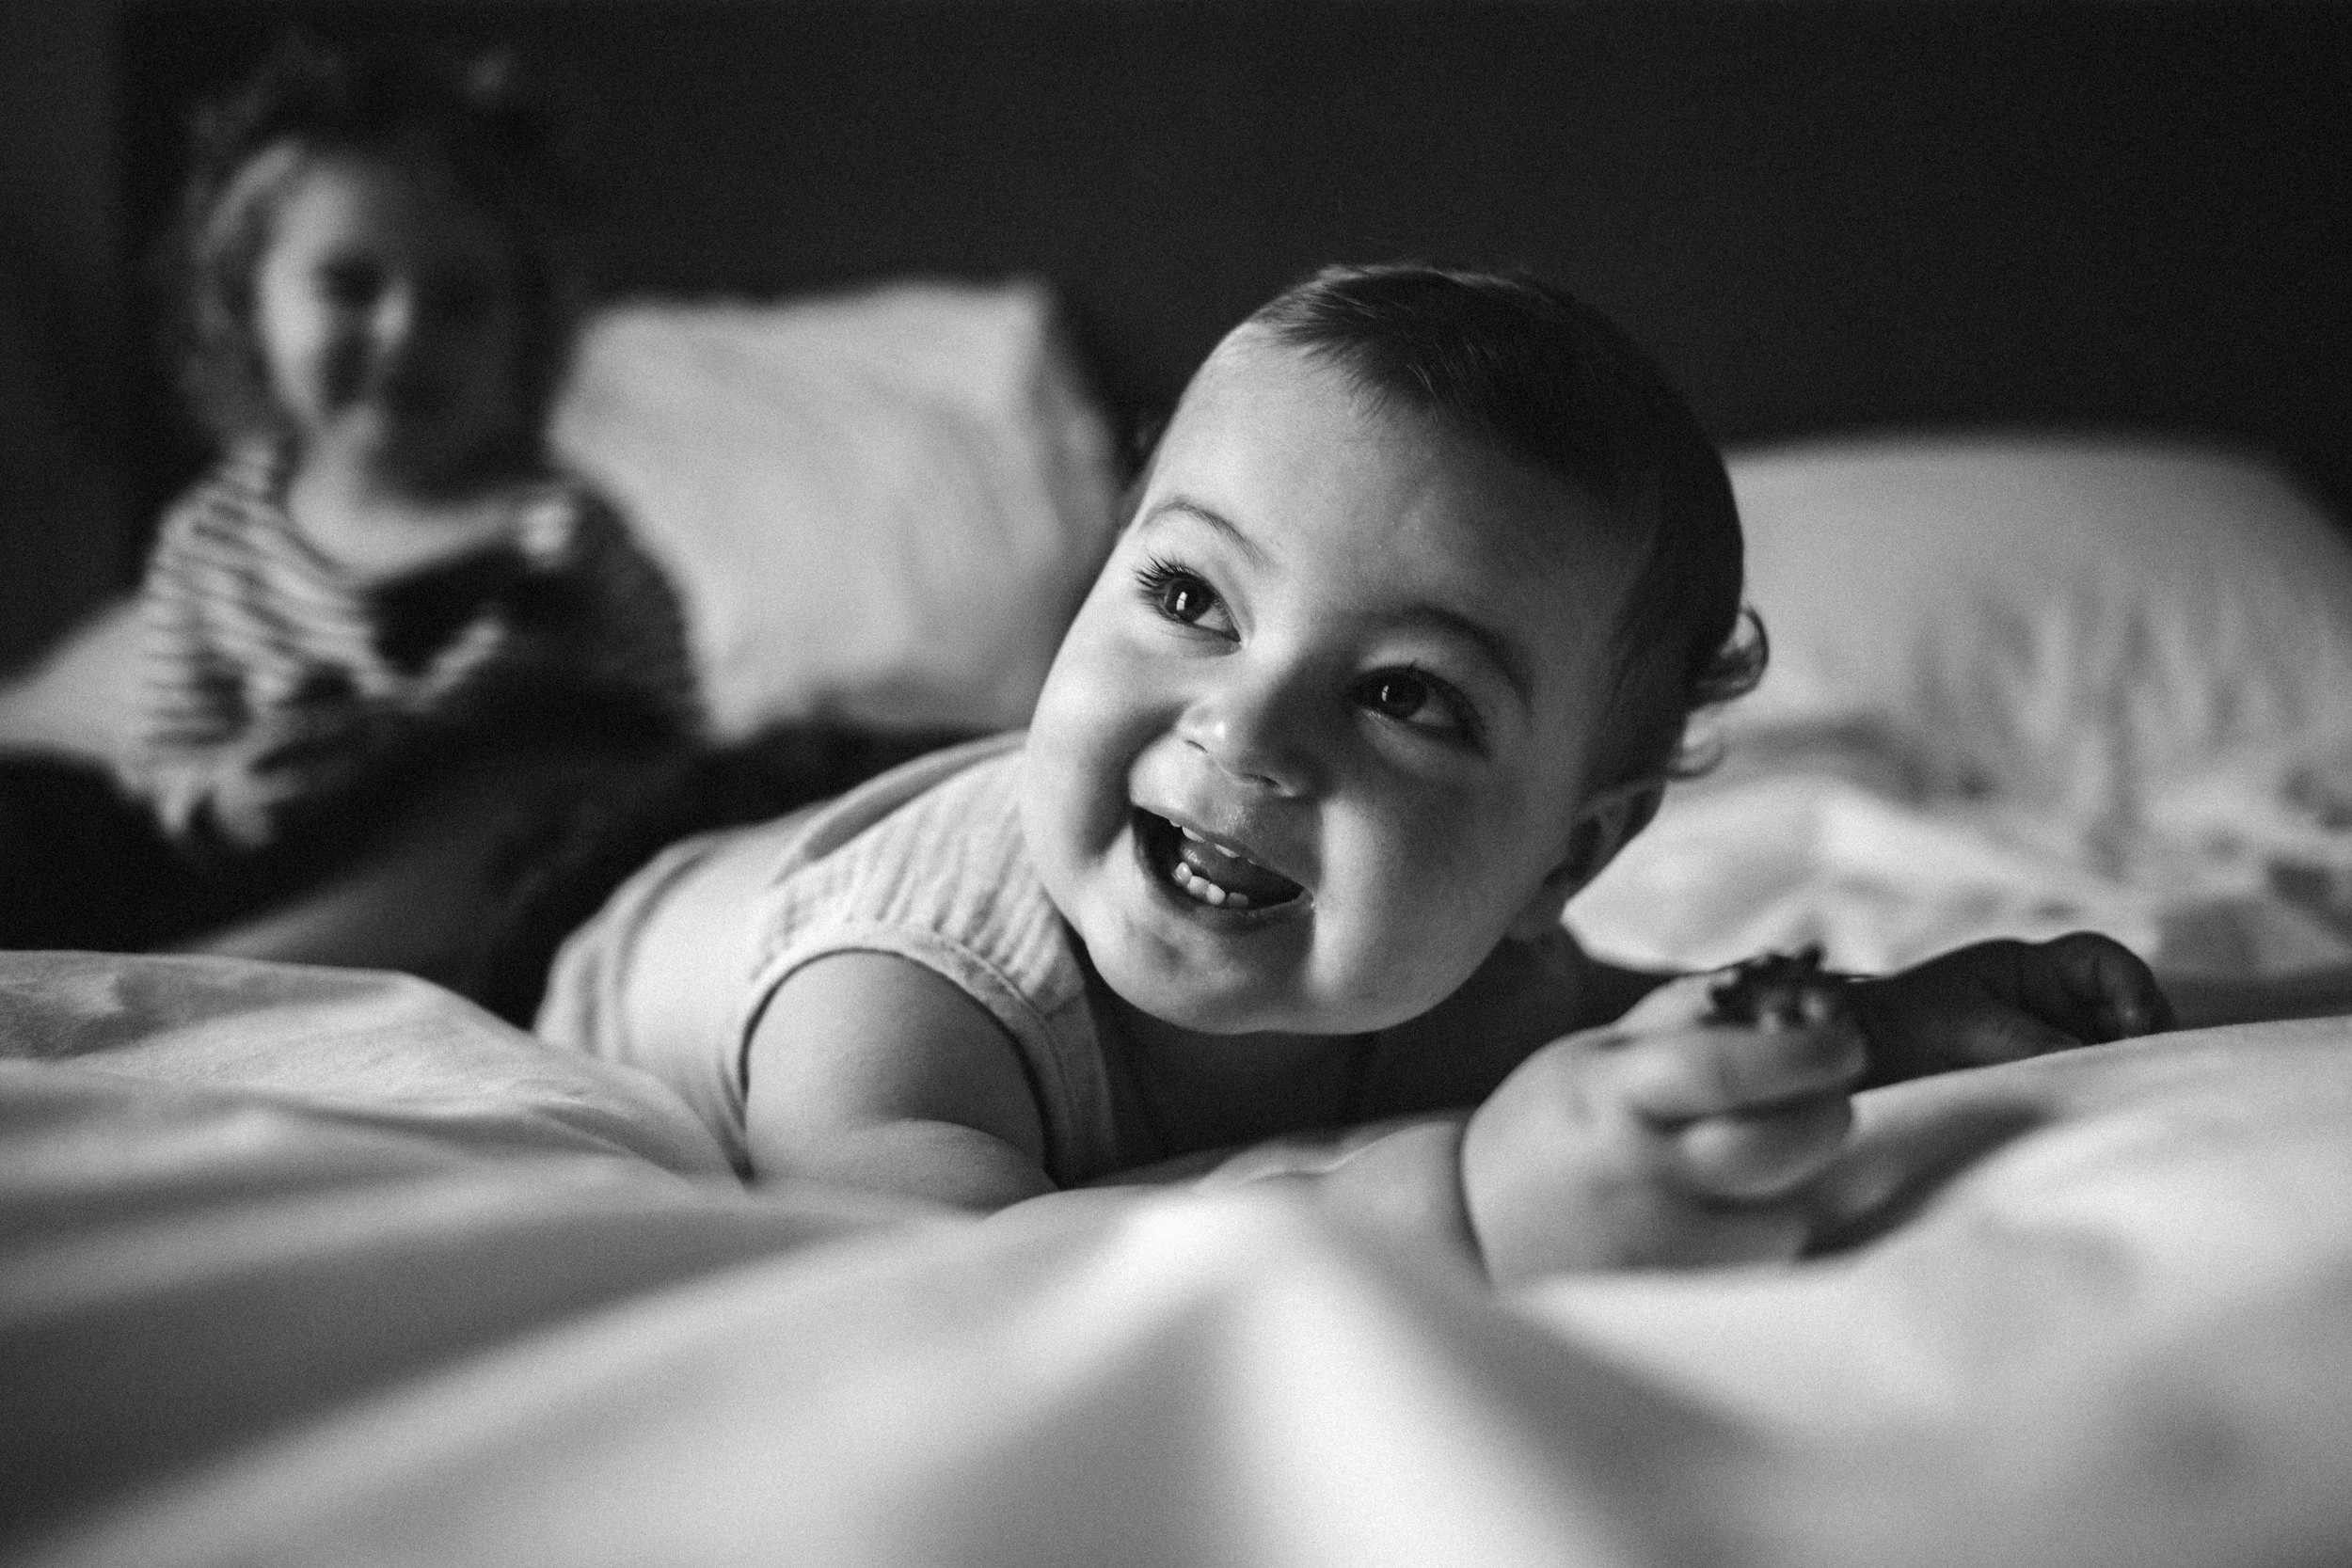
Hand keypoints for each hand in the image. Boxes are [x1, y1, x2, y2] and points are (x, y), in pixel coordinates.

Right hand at [1461, 971, 1863, 1282]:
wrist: (1474, 1226)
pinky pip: (1761, 1260)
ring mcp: (1660, 1241)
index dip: (1805, 1052)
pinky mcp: (1673, 1292)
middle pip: (1779, 1145)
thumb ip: (1682, 1017)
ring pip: (1786, 1211)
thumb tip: (1781, 980)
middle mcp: (1641, 1170)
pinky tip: (1736, 1205)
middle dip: (1828, 1110)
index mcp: (1615, 1092)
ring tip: (1769, 1149)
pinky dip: (1770, 1225)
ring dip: (1802, 1176)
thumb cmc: (1549, 1126)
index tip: (1842, 1039)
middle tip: (1828, 1090)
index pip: (1727, 1069)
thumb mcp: (1595, 1052)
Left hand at [1849, 932, 2174, 1087]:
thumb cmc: (1907, 1025)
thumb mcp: (1974, 1027)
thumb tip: (2096, 1064)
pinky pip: (2088, 1073)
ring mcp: (2049, 1034)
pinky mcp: (2042, 1070)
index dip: (2131, 986)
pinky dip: (2101, 1085)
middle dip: (2144, 1032)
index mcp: (2030, 968)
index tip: (2132, 1025)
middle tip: (2146, 1068)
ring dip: (2127, 1062)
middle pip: (2124, 1004)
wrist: (1861, 1055)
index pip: (2103, 960)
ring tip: (2128, 1091)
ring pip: (2113, 1043)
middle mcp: (2048, 998)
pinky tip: (2104, 1105)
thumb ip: (2036, 1043)